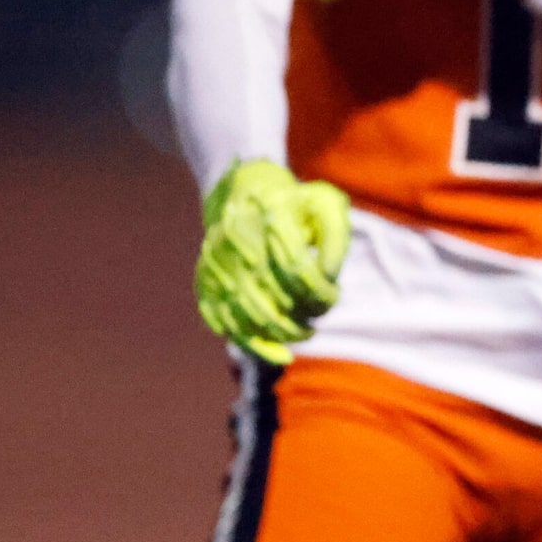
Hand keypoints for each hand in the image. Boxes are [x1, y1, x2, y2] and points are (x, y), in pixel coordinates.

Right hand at [195, 159, 351, 365]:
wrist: (243, 189)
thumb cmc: (295, 201)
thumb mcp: (326, 203)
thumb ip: (335, 236)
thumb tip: (329, 276)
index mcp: (271, 217)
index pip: (297, 268)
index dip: (319, 291)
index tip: (333, 297)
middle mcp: (238, 241)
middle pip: (272, 296)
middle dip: (301, 316)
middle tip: (317, 318)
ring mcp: (217, 263)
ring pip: (247, 314)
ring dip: (280, 333)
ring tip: (303, 333)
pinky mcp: (205, 281)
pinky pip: (223, 320)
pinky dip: (251, 341)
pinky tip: (277, 352)